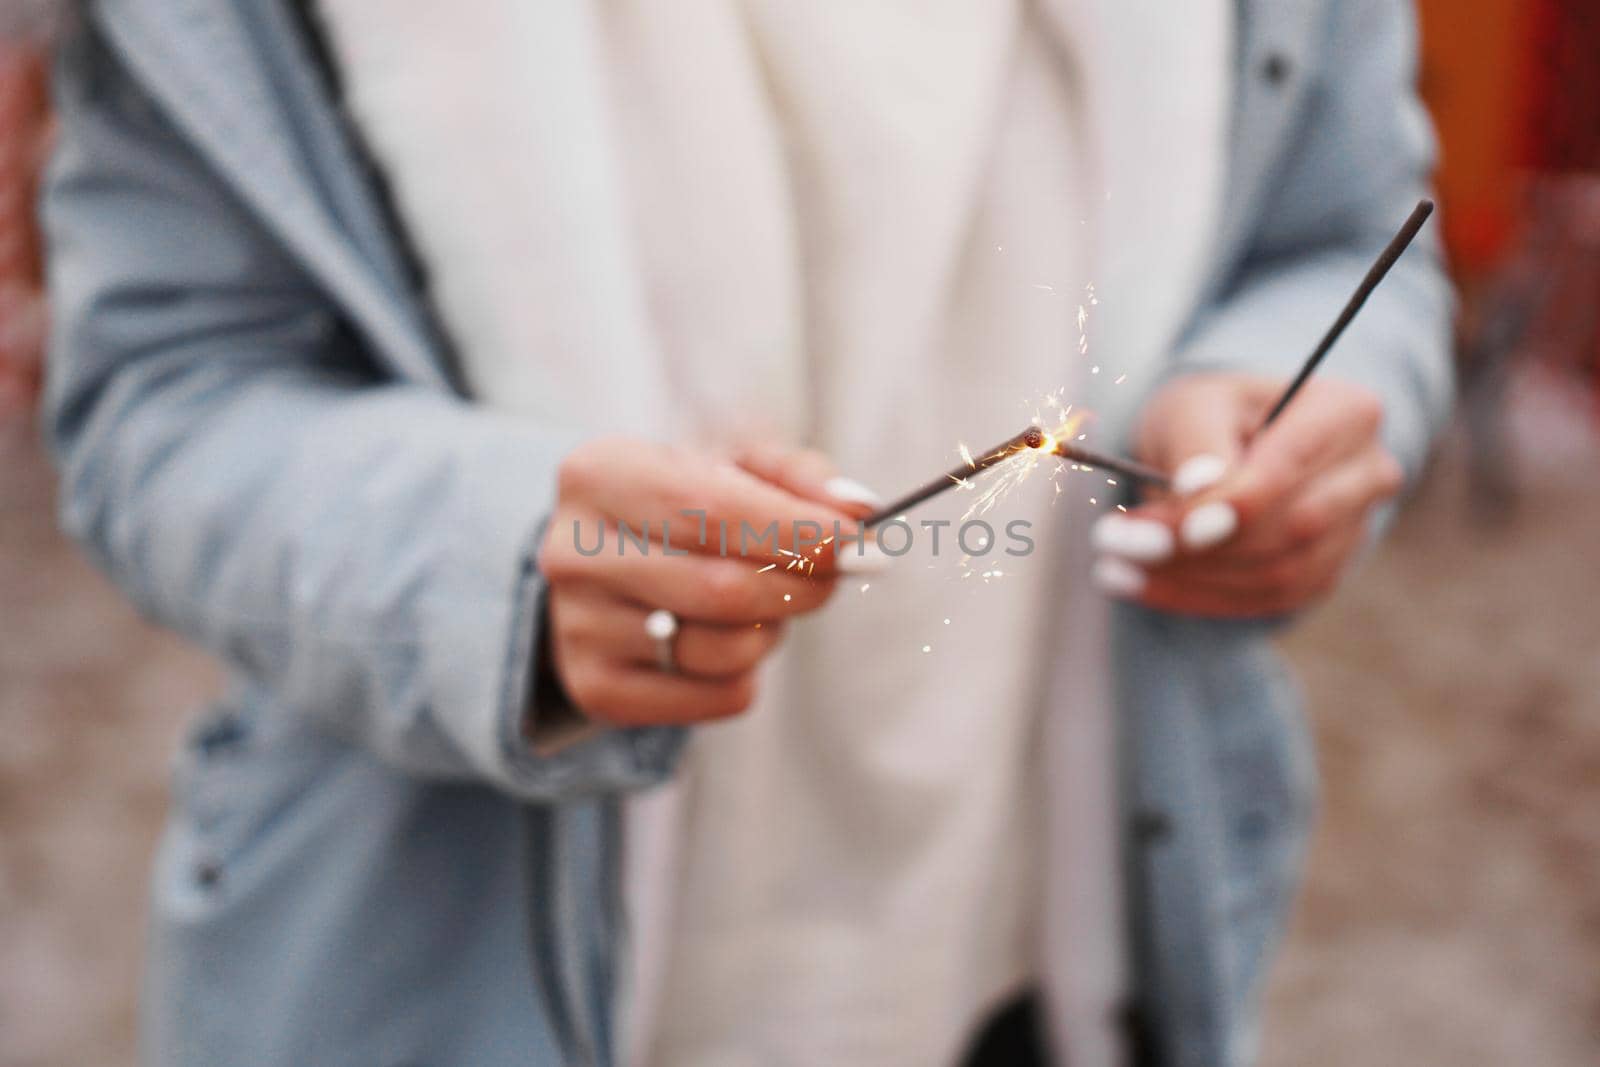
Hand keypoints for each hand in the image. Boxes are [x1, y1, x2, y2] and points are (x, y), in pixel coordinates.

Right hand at [538, 437, 881, 724]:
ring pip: (722, 649)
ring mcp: (578, 626)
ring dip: (772, 631)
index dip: (795, 531)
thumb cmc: (684, 506)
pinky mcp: (597, 688)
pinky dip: (747, 675)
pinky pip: (716, 698)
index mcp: (600, 474)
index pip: (710, 509)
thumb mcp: (735, 466)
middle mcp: (572, 551)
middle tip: (832, 576)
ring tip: (762, 606)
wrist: (604, 569)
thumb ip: (801, 478)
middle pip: (721, 588)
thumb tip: (858, 511)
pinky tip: (726, 642)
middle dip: (801, 585)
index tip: (856, 542)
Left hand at [1090, 373, 1402, 617]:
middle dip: (1198, 547)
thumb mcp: (1190, 406)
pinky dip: (1199, 597)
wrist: (1229, 441)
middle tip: (1113, 542)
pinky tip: (1139, 584)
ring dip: (1190, 578)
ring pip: (1279, 574)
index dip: (1229, 505)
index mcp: (1346, 412)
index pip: (1290, 468)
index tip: (1159, 524)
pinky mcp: (1324, 572)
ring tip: (1112, 564)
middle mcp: (1367, 473)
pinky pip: (1267, 600)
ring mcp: (1355, 529)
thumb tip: (1200, 487)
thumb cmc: (1211, 414)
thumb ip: (1194, 443)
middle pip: (1291, 528)